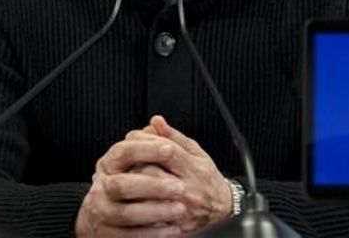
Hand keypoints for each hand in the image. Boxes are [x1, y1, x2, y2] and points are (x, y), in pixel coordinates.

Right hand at [75, 135, 187, 236]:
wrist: (101, 216)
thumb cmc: (127, 182)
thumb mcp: (136, 160)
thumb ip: (149, 142)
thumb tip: (158, 121)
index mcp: (109, 164)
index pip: (123, 152)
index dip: (146, 149)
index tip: (170, 150)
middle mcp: (101, 187)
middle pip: (122, 185)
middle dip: (152, 186)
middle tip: (180, 187)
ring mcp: (102, 212)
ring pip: (126, 213)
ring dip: (156, 211)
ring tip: (180, 209)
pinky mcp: (108, 234)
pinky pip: (130, 236)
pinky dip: (152, 234)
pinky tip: (172, 230)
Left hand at [126, 115, 232, 232]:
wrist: (222, 208)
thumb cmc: (207, 178)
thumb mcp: (196, 152)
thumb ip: (174, 136)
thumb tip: (155, 121)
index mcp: (193, 169)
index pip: (166, 150)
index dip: (146, 140)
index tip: (134, 136)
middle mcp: (187, 189)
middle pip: (152, 172)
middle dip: (134, 160)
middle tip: (126, 156)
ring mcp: (180, 210)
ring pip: (145, 195)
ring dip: (131, 182)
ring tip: (128, 174)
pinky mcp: (173, 227)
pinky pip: (148, 217)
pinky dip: (137, 205)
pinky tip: (132, 196)